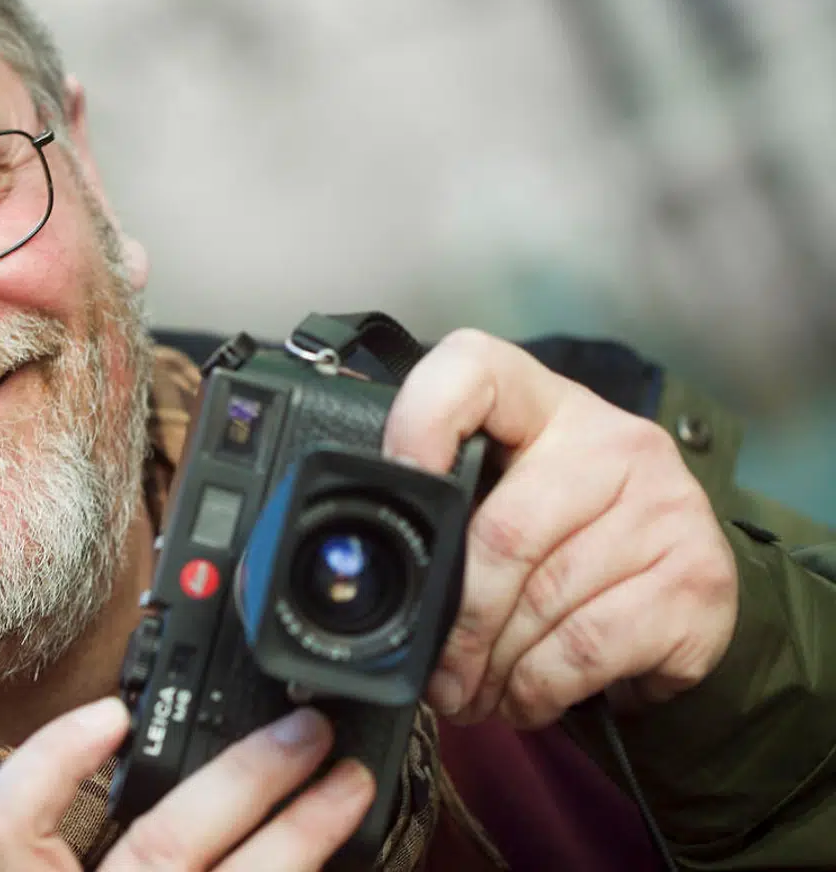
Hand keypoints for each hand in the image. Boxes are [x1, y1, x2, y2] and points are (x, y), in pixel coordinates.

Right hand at [0, 698, 374, 870]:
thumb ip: (70, 867)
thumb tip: (129, 767)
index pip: (5, 837)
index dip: (49, 766)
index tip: (114, 716)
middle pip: (159, 851)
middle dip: (243, 778)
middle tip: (303, 731)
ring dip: (302, 834)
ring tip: (349, 786)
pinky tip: (340, 862)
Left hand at [383, 329, 738, 728]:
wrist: (689, 588)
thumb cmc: (570, 538)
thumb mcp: (510, 495)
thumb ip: (452, 504)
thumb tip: (369, 562)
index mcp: (544, 404)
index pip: (473, 368)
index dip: (422, 420)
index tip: (394, 479)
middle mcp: (611, 440)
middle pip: (502, 532)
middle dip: (455, 622)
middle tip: (434, 669)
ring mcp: (663, 506)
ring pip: (541, 602)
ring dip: (490, 667)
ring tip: (469, 692)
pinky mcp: (695, 578)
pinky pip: (586, 647)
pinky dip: (539, 687)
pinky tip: (525, 696)